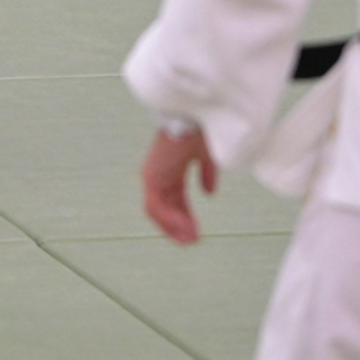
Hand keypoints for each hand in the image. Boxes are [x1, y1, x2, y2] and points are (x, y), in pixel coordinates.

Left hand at [141, 126, 215, 245]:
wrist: (193, 119)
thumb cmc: (201, 132)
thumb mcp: (207, 157)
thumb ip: (207, 174)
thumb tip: (210, 194)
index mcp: (172, 168)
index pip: (175, 199)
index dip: (186, 217)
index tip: (197, 233)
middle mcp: (159, 173)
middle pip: (166, 208)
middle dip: (180, 226)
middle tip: (194, 241)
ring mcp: (153, 175)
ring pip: (158, 211)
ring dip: (173, 227)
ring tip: (190, 240)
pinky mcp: (150, 177)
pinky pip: (155, 206)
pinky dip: (168, 219)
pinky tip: (184, 228)